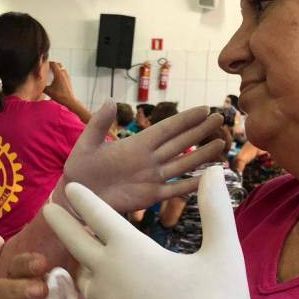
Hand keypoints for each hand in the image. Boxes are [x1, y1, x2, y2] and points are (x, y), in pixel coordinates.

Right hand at [43, 61, 74, 105]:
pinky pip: (64, 72)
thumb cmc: (60, 96)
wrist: (69, 100)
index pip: (53, 64)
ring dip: (57, 68)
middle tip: (47, 68)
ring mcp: (67, 76)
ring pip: (62, 68)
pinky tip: (56, 78)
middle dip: (52, 65)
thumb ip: (42, 86)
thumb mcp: (48, 91)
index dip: (48, 63)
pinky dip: (60, 72)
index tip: (44, 65)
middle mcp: (64, 73)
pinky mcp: (69, 79)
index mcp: (59, 74)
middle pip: (58, 64)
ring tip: (51, 72)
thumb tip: (38, 83)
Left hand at [43, 167, 298, 298]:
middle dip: (61, 224)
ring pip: (91, 279)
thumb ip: (216, 207)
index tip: (69, 187)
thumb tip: (214, 170)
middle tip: (47, 210)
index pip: (99, 216)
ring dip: (92, 266)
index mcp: (130, 251)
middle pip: (75, 244)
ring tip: (98, 257)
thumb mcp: (223, 252)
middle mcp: (107, 277)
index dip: (84, 199)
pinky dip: (108, 297)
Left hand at [59, 101, 225, 213]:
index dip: (186, 119)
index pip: (167, 128)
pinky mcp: (151, 197)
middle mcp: (149, 159)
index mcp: (136, 144)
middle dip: (201, 131)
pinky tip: (209, 179)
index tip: (204, 109)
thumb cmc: (79, 170)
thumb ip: (99, 123)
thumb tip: (111, 99)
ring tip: (222, 144)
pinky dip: (193, 185)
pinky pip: (175, 189)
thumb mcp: (86, 144)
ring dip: (203, 155)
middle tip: (221, 119)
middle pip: (181, 142)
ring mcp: (152, 178)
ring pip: (183, 164)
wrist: (75, 199)